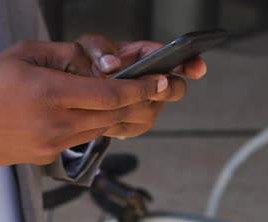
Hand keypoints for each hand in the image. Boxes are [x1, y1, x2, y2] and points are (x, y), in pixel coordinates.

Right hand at [0, 40, 167, 164]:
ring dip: (123, 116)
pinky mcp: (46, 157)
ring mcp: (51, 145)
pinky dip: (96, 126)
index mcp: (48, 93)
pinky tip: (97, 114)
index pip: (110, 95)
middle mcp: (54, 124)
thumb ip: (67, 56)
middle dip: (144, 103)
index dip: (142, 89)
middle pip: (115, 116)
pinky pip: (81, 140)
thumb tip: (101, 65)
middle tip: (164, 91)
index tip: (163, 82)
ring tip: (138, 101)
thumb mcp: (25, 53)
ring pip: (102, 130)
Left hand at [76, 34, 207, 138]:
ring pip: (151, 112)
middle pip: (173, 88)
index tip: (196, 69)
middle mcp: (149, 80)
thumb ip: (99, 49)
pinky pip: (133, 127)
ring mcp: (143, 103)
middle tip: (153, 88)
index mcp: (143, 56)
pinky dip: (120, 123)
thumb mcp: (87, 47)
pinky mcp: (131, 123)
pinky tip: (107, 118)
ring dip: (135, 109)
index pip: (173, 57)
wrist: (71, 89)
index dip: (188, 62)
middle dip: (165, 90)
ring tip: (113, 105)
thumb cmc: (83, 62)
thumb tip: (111, 65)